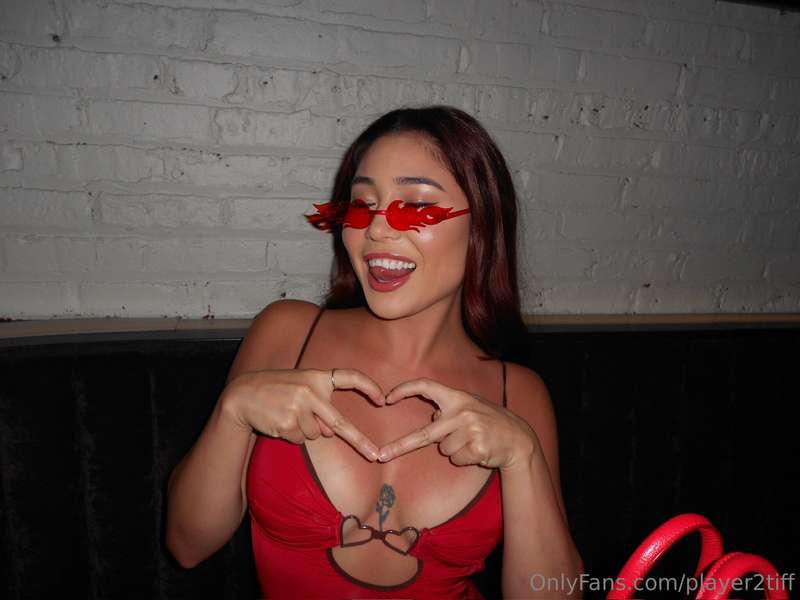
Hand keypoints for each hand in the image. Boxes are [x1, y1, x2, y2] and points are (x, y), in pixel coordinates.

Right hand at [222, 368, 384, 461]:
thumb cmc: (275, 390)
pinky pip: (300, 440)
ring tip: (285, 414)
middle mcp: (311, 391)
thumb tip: (331, 433)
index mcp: (317, 377)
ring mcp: (299, 408)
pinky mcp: (288, 424)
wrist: (242, 395)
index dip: (368, 386)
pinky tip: (278, 421)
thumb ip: (319, 406)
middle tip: (375, 456)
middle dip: (360, 441)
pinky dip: (291, 436)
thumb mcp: (300, 388)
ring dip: (303, 430)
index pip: (349, 377)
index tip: (383, 398)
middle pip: (340, 423)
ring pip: (315, 434)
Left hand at [376, 378, 539, 471]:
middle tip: (381, 455)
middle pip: (425, 433)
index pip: (427, 387)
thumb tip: (431, 421)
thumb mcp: (471, 407)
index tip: (386, 398)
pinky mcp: (476, 447)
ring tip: (473, 441)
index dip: (405, 389)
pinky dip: (464, 459)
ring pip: (444, 449)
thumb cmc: (489, 422)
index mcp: (458, 397)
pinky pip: (456, 459)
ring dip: (454, 449)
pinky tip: (479, 451)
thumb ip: (450, 411)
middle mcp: (462, 411)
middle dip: (401, 446)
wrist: (518, 438)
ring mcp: (469, 429)